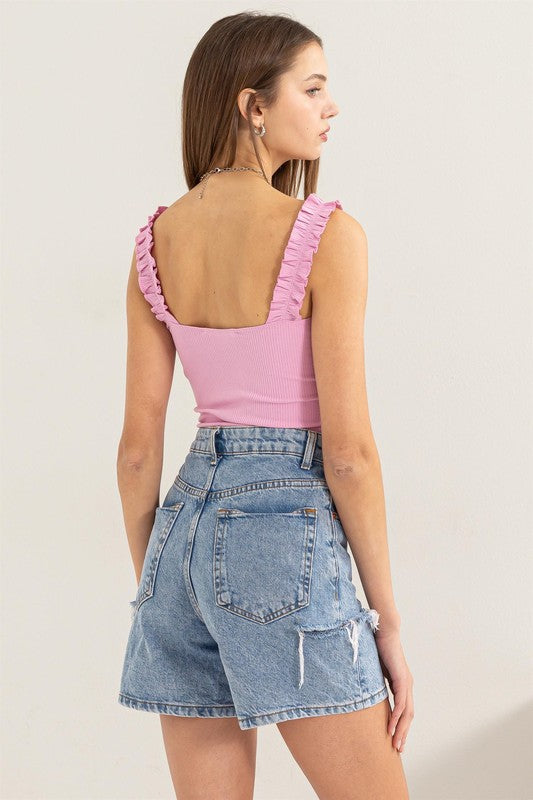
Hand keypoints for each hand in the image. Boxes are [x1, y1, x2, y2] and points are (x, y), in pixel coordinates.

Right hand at [374, 629, 413, 752]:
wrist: (384, 631)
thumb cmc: (379, 647)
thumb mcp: (376, 670)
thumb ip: (375, 682)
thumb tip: (367, 692)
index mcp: (402, 684)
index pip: (404, 710)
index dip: (401, 726)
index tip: (395, 740)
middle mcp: (407, 686)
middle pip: (408, 716)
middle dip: (403, 734)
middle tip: (397, 749)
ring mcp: (407, 683)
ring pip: (407, 713)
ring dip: (401, 730)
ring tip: (395, 743)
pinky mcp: (403, 679)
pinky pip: (401, 703)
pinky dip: (397, 717)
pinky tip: (392, 727)